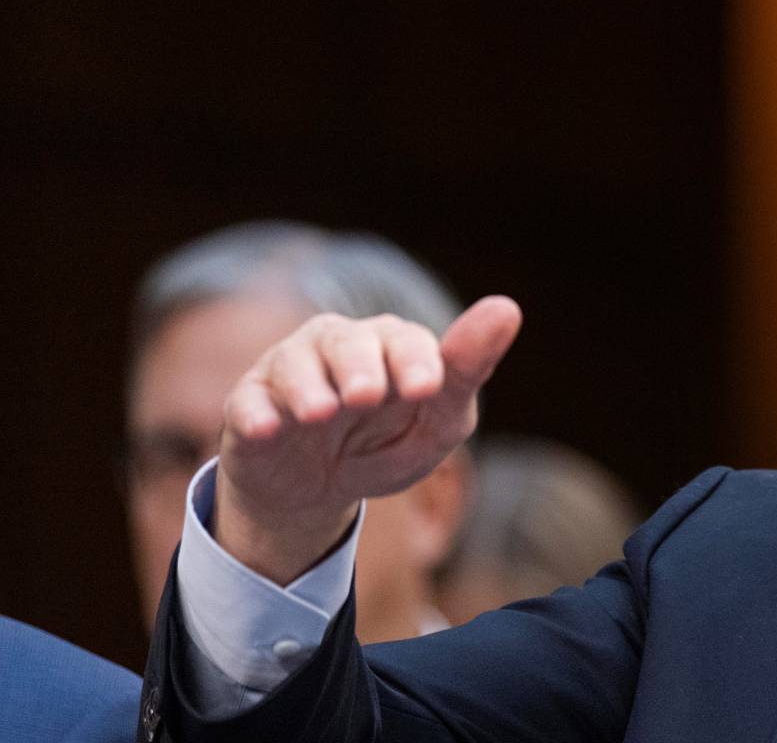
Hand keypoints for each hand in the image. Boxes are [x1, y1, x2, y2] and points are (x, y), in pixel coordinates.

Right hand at [213, 296, 522, 583]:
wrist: (317, 490)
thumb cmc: (385, 445)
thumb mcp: (437, 421)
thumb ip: (467, 370)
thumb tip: (508, 307)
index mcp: (391, 346)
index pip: (406, 341)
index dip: (416, 362)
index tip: (425, 390)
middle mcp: (338, 346)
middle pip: (346, 342)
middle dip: (358, 366)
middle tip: (366, 397)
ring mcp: (290, 371)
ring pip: (293, 363)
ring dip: (307, 387)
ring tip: (321, 413)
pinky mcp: (249, 403)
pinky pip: (247, 401)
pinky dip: (256, 414)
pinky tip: (266, 429)